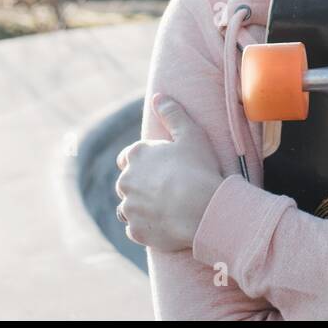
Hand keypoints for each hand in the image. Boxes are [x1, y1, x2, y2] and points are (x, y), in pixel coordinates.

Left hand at [115, 97, 225, 252]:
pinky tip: (165, 225)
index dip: (141, 161)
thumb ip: (173, 114)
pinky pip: (137, 229)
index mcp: (136, 156)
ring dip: (140, 208)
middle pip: (127, 183)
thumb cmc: (198, 168)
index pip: (127, 157)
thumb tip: (158, 96)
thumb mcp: (191, 134)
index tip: (156, 167)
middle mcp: (126, 181)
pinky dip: (147, 227)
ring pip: (129, 208)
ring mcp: (129, 208)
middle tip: (166, 190)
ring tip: (165, 210)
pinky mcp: (135, 231)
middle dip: (141, 186)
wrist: (201, 208)